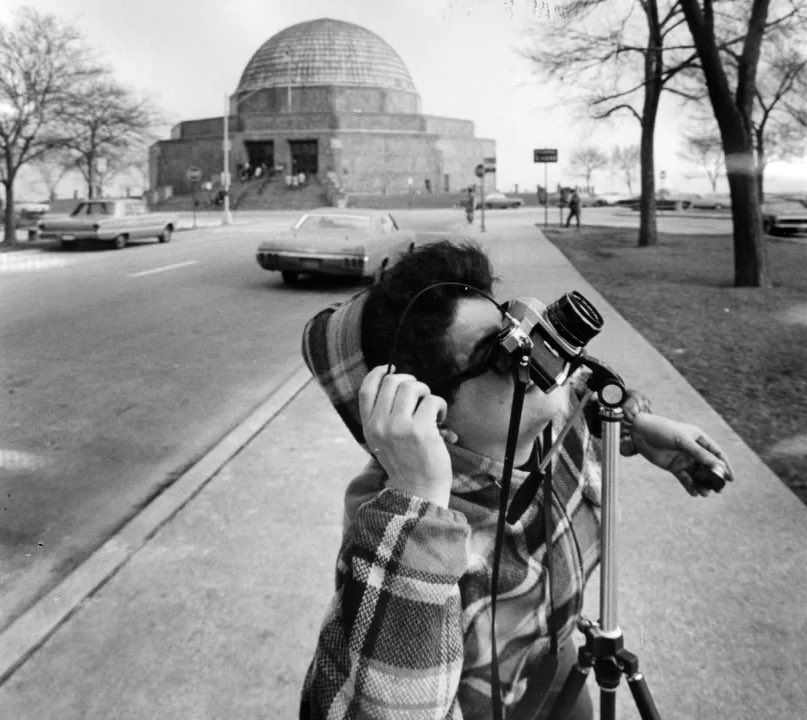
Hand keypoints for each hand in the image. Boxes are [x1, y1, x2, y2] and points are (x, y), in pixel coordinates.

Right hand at [359, 365, 453, 506]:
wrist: (417, 490)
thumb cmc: (405, 463)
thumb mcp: (382, 441)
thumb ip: (383, 416)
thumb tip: (397, 384)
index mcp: (369, 427)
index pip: (366, 390)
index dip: (378, 373)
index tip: (389, 368)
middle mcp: (380, 425)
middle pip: (391, 382)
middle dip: (409, 382)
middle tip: (420, 393)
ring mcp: (400, 427)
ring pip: (412, 387)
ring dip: (425, 391)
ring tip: (430, 406)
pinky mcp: (421, 430)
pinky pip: (432, 400)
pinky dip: (440, 405)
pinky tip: (441, 419)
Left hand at [631, 413, 733, 496]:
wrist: (639, 433)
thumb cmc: (662, 430)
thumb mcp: (682, 440)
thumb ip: (699, 453)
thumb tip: (717, 466)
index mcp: (698, 438)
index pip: (716, 453)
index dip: (725, 465)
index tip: (731, 478)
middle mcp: (693, 449)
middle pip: (708, 466)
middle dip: (714, 478)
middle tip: (718, 490)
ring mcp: (683, 459)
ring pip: (697, 474)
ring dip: (702, 484)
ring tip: (705, 493)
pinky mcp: (673, 467)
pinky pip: (685, 478)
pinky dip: (690, 486)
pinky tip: (694, 493)